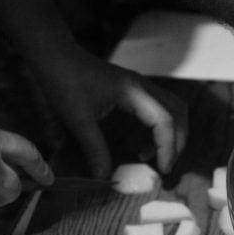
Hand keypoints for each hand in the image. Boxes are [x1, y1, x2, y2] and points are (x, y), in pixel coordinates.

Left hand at [36, 47, 187, 178]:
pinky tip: (141, 147)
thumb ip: (94, 148)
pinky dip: (159, 129)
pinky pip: (159, 109)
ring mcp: (140, 86)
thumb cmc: (64, 82)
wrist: (55, 56)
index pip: (165, 121)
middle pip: (178, 112)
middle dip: (178, 142)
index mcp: (133, 91)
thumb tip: (105, 178)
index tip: (162, 170)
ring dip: (171, 134)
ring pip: (173, 108)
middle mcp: (143, 86)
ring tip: (154, 158)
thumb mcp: (77, 119)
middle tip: (165, 167)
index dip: (168, 148)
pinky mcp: (134, 89)